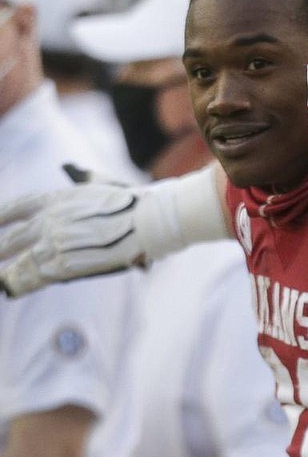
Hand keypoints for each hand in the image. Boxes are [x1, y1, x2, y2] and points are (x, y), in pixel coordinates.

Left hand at [0, 167, 143, 296]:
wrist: (144, 220)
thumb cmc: (129, 202)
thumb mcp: (98, 183)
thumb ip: (80, 177)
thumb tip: (68, 167)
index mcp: (55, 200)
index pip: (16, 207)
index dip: (1, 216)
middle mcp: (48, 220)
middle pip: (11, 237)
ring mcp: (53, 244)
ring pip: (18, 261)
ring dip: (5, 271)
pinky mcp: (63, 266)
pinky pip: (33, 278)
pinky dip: (18, 284)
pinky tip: (8, 289)